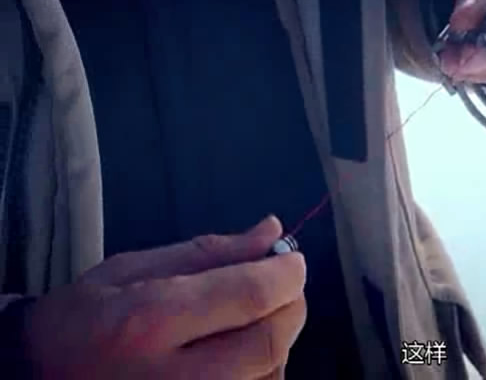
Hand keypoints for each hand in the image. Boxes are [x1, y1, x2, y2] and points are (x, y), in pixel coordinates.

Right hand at [21, 216, 305, 379]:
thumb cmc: (83, 321)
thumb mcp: (132, 270)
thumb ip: (208, 252)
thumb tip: (271, 231)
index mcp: (150, 322)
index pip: (250, 295)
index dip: (286, 273)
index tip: (291, 258)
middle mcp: (175, 378)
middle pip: (271, 341)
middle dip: (290, 305)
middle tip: (282, 285)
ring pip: (272, 373)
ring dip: (276, 338)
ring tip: (247, 319)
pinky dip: (261, 369)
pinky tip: (235, 353)